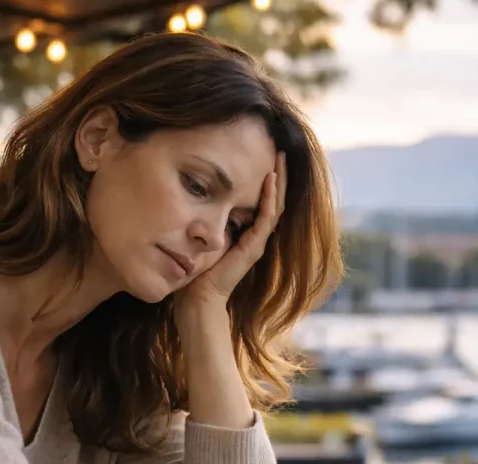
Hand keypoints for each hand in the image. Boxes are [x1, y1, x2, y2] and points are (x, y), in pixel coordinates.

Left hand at [177, 152, 286, 309]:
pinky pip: (266, 217)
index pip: (263, 201)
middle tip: (281, 150)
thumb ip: (206, 219)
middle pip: (275, 200)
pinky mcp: (254, 247)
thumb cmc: (196, 271)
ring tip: (281, 159)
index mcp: (246, 233)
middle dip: (278, 175)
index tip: (266, 156)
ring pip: (276, 206)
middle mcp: (256, 236)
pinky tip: (269, 179)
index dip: (267, 180)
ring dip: (278, 181)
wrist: (198, 298)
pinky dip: (269, 197)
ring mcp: (257, 242)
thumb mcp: (202, 235)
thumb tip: (196, 195)